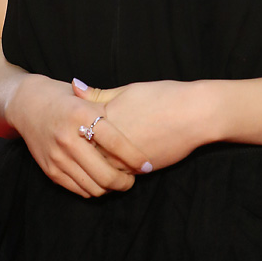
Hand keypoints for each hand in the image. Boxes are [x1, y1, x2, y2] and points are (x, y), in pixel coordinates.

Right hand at [5, 73, 153, 198]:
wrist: (28, 105)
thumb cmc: (65, 99)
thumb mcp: (87, 97)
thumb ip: (110, 107)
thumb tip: (140, 120)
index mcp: (81, 114)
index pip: (115, 143)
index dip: (135, 157)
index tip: (148, 164)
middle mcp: (68, 137)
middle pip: (105, 173)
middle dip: (125, 181)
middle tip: (135, 178)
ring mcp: (57, 156)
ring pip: (93, 186)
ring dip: (111, 188)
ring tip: (121, 180)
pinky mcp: (50, 170)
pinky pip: (78, 189)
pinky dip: (94, 188)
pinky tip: (102, 181)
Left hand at [73, 78, 211, 170]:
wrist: (193, 115)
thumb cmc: (162, 97)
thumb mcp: (128, 90)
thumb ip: (99, 94)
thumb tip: (74, 86)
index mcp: (105, 118)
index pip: (77, 126)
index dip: (72, 125)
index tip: (68, 124)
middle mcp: (110, 141)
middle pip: (84, 149)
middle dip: (78, 148)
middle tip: (72, 145)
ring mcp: (123, 159)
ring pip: (98, 166)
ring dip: (93, 163)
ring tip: (92, 155)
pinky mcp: (138, 170)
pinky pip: (117, 174)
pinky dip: (112, 170)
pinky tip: (113, 163)